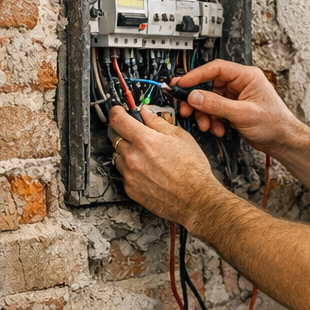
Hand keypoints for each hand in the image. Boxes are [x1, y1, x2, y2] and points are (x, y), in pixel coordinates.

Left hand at [109, 106, 221, 228]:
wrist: (196, 198)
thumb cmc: (193, 170)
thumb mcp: (181, 137)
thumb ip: (159, 123)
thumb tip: (147, 114)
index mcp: (145, 141)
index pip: (118, 119)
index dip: (116, 111)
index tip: (118, 111)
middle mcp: (133, 158)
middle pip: (114, 136)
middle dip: (121, 130)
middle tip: (132, 130)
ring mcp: (130, 175)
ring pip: (117, 156)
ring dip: (125, 151)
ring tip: (143, 153)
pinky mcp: (131, 190)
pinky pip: (123, 174)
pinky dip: (130, 169)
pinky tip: (145, 169)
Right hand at [172, 60, 295, 154]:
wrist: (283, 140)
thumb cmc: (275, 123)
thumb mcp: (243, 114)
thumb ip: (217, 105)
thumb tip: (195, 96)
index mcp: (247, 76)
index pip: (216, 68)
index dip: (196, 75)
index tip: (182, 83)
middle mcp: (240, 84)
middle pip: (210, 84)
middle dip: (197, 98)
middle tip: (185, 107)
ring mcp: (236, 96)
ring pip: (210, 99)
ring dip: (204, 113)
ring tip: (205, 124)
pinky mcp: (233, 108)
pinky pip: (215, 110)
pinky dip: (212, 120)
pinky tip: (217, 129)